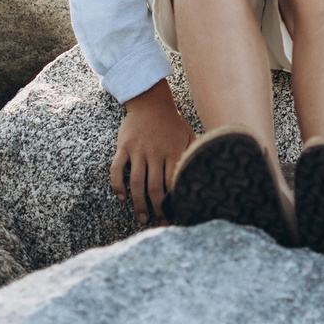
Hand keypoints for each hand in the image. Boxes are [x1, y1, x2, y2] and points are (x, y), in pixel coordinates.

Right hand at [110, 83, 191, 224]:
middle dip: (157, 208)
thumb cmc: (172, 121)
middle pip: (154, 187)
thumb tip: (207, 168)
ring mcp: (138, 150)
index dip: (174, 200)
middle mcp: (155, 153)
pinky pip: (117, 169)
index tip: (176, 213)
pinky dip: (117, 184)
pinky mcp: (124, 147)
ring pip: (136, 182)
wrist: (151, 101)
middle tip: (158, 222)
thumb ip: (194, 151)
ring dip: (138, 203)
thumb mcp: (187, 134)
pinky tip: (121, 197)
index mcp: (173, 151)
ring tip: (142, 217)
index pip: (173, 182)